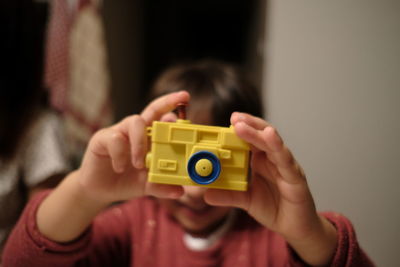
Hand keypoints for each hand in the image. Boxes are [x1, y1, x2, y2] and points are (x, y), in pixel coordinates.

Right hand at [78, 91, 188, 203]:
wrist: (100, 191)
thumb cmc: (126, 181)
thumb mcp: (147, 185)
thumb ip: (161, 186)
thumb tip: (179, 190)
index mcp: (150, 139)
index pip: (164, 119)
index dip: (175, 109)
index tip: (186, 99)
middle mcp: (137, 131)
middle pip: (153, 109)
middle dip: (168, 101)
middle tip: (182, 98)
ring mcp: (120, 132)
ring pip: (135, 122)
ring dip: (141, 143)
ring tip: (140, 164)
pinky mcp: (102, 138)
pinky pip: (115, 139)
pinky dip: (120, 155)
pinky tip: (120, 167)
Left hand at [205, 112, 336, 265]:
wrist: (294, 227)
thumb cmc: (273, 208)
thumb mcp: (245, 200)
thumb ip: (228, 195)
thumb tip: (206, 194)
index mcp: (262, 161)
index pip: (251, 139)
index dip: (241, 129)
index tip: (229, 120)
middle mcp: (274, 159)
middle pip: (262, 135)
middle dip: (249, 124)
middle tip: (234, 118)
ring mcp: (286, 166)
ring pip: (273, 144)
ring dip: (257, 133)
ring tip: (243, 125)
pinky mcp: (295, 178)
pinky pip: (285, 160)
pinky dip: (277, 147)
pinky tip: (270, 136)